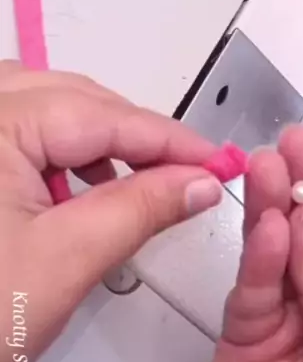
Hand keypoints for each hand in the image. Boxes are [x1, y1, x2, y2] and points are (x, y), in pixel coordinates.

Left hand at [0, 61, 222, 361]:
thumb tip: (200, 182)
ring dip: (99, 141)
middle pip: (79, 101)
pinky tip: (77, 189)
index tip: (219, 161)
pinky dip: (62, 152)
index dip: (173, 141)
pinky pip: (24, 129)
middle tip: (187, 176)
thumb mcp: (65, 260)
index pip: (107, 116)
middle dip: (137, 138)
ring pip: (52, 108)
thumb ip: (142, 208)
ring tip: (132, 185)